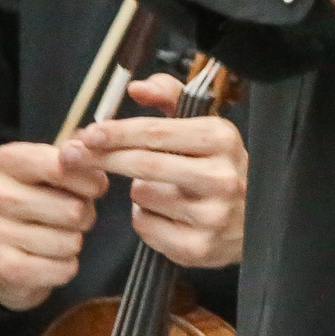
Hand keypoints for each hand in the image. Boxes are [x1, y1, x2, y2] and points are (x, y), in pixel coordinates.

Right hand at [0, 141, 105, 311]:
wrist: (5, 252)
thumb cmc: (42, 201)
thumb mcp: (58, 172)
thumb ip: (77, 158)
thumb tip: (81, 150)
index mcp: (7, 160)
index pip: (63, 165)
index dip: (90, 180)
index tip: (94, 188)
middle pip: (72, 209)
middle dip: (85, 215)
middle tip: (73, 217)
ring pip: (69, 241)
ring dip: (74, 242)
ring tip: (59, 237)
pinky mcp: (2, 268)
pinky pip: (60, 269)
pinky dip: (66, 267)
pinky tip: (53, 261)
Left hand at [70, 76, 247, 267]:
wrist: (257, 220)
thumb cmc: (220, 166)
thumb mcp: (205, 126)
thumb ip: (170, 98)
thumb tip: (136, 88)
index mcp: (222, 139)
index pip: (157, 132)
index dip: (117, 132)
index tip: (89, 133)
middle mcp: (221, 177)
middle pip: (143, 164)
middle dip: (105, 158)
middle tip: (77, 155)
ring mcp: (211, 215)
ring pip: (142, 196)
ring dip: (136, 189)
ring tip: (158, 187)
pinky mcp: (198, 248)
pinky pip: (146, 226)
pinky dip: (144, 217)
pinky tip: (164, 213)